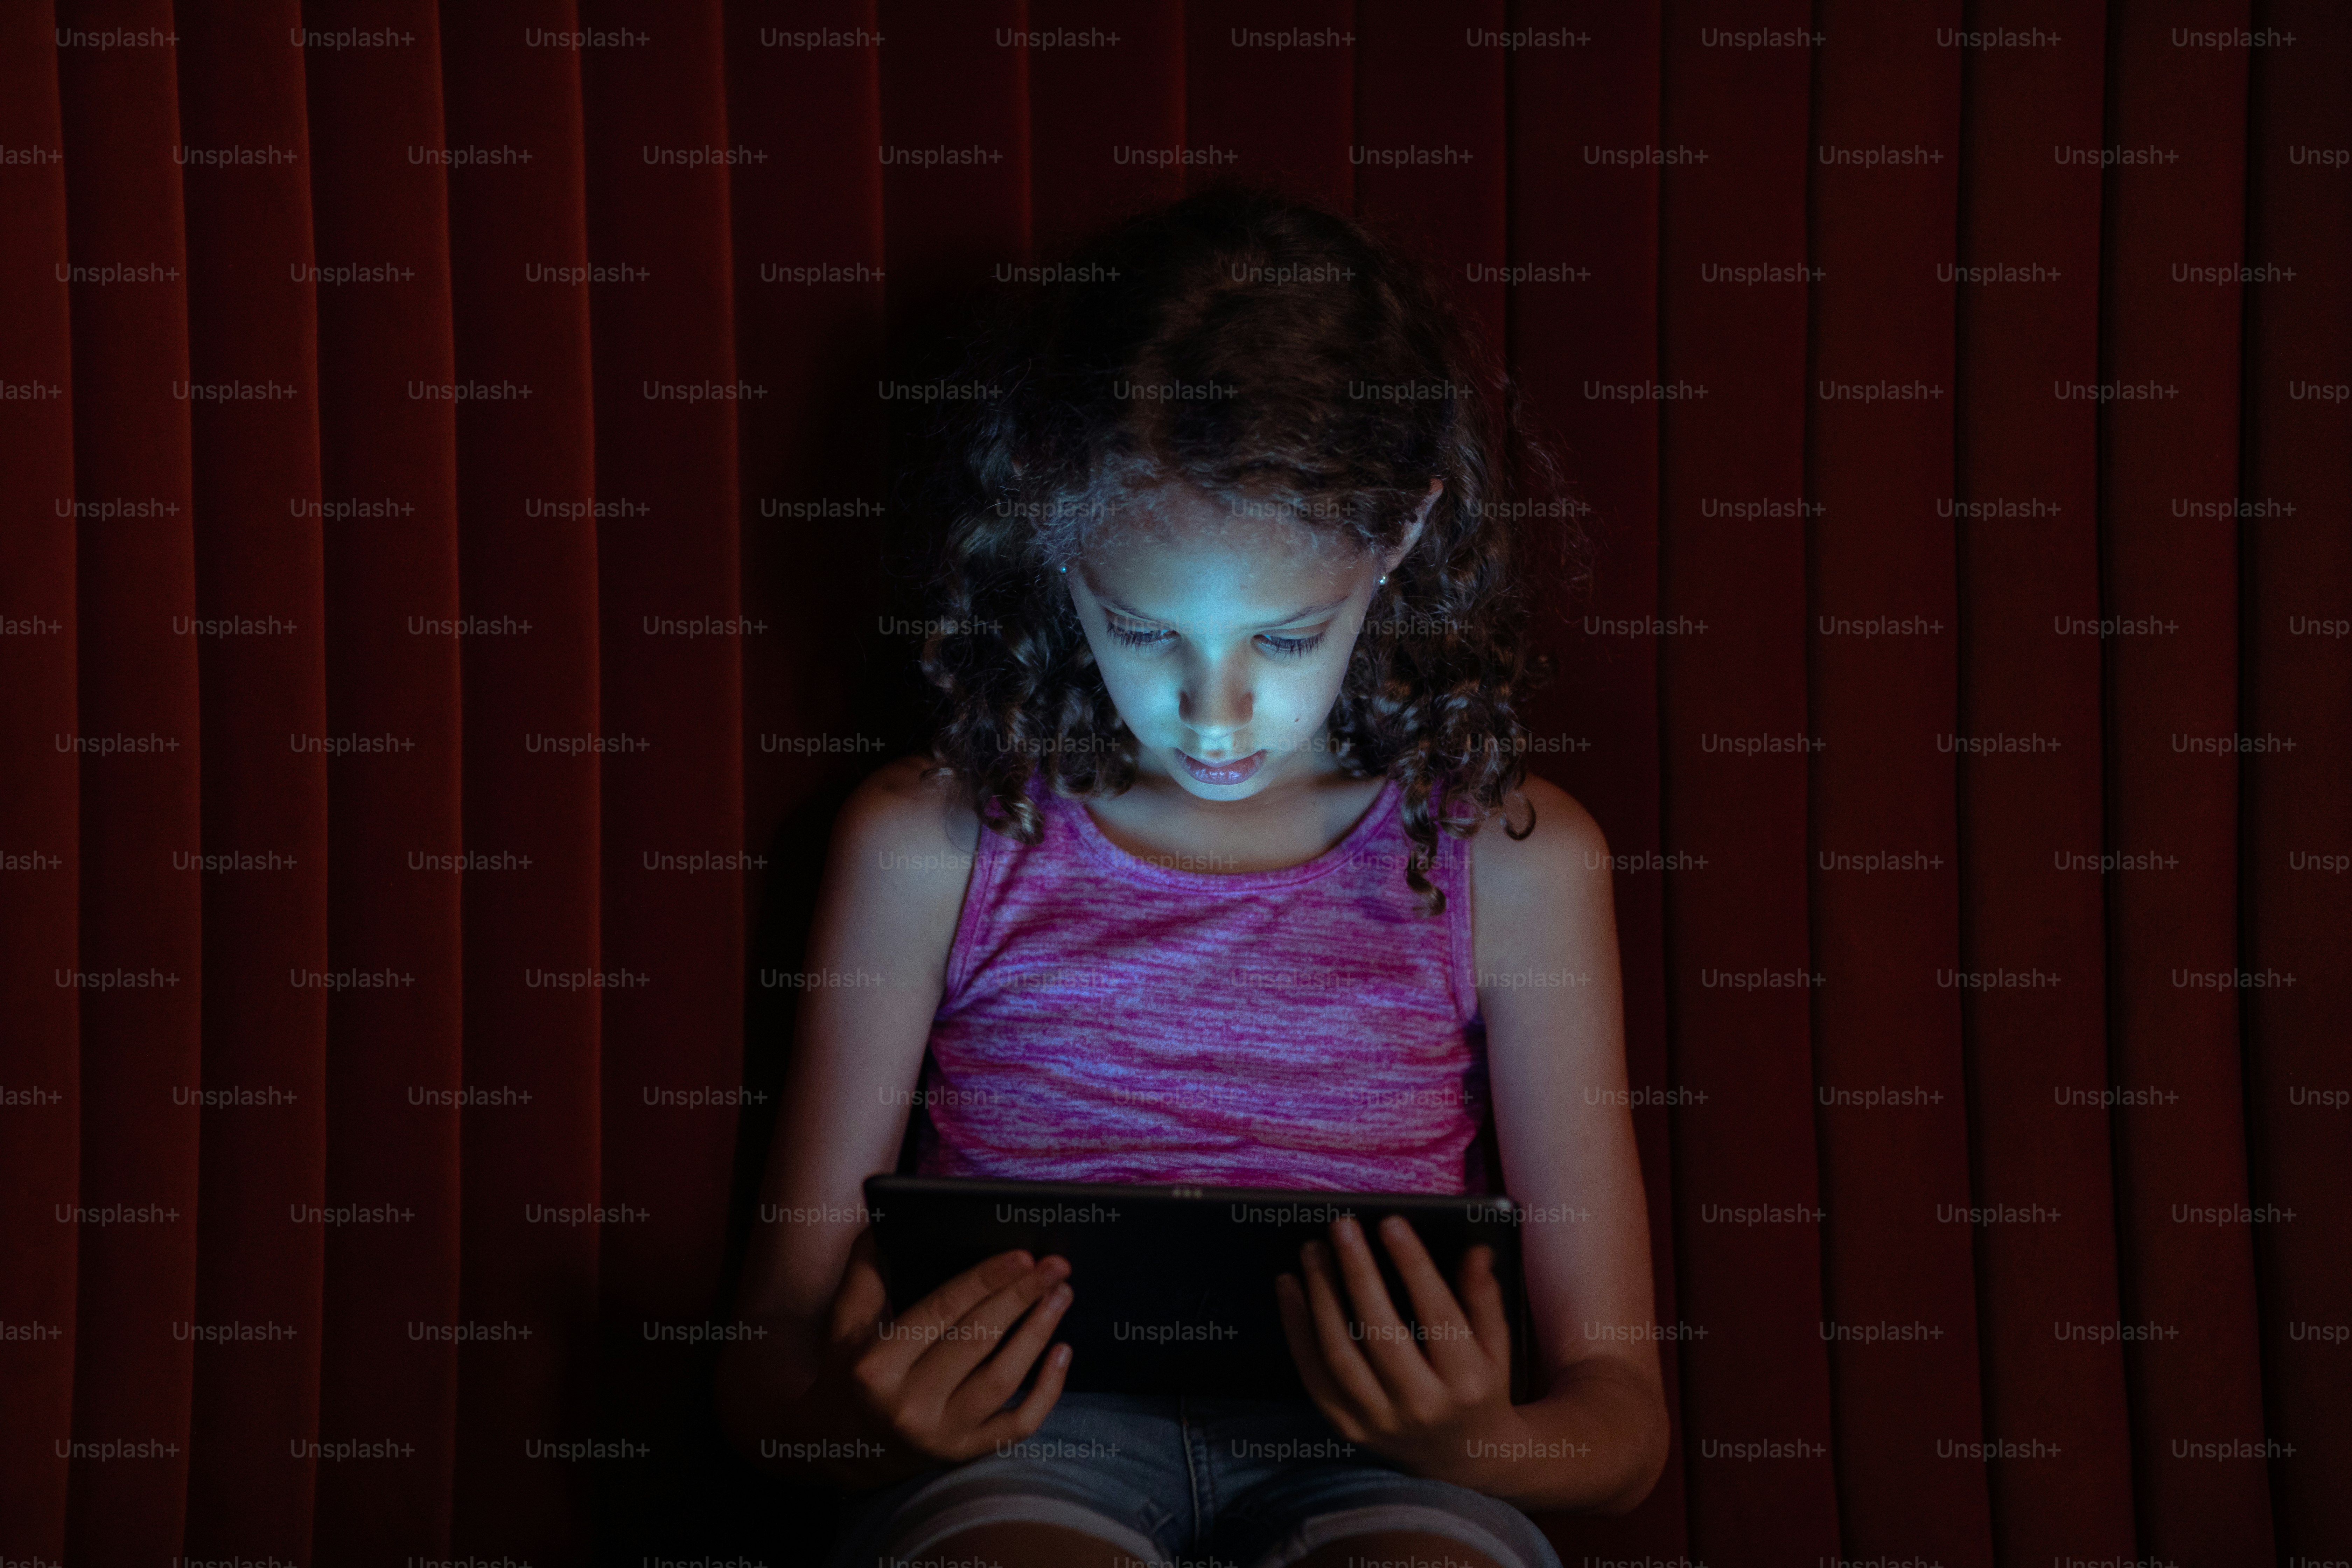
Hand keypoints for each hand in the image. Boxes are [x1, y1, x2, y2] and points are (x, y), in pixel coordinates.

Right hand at [825, 1229, 1074, 1469]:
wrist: (842, 1445)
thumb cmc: (849, 1371)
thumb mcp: (844, 1323)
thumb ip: (864, 1273)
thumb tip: (885, 1222)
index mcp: (877, 1367)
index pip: (942, 1311)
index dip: (985, 1280)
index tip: (1022, 1255)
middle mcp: (908, 1406)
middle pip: (978, 1341)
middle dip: (1021, 1298)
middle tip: (1055, 1266)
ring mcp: (940, 1435)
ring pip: (1004, 1380)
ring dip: (1038, 1333)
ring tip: (1061, 1294)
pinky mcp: (965, 1453)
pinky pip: (1019, 1425)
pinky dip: (1048, 1391)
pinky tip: (1063, 1353)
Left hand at [1275, 1214, 1522, 1476]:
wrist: (1462, 1459)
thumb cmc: (1479, 1387)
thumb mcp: (1495, 1346)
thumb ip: (1483, 1297)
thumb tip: (1475, 1249)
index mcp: (1467, 1381)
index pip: (1437, 1313)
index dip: (1413, 1265)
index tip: (1391, 1223)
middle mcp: (1422, 1406)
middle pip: (1380, 1331)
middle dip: (1358, 1273)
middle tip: (1342, 1226)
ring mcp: (1380, 1421)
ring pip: (1339, 1352)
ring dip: (1320, 1295)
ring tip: (1313, 1250)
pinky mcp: (1348, 1427)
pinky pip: (1313, 1374)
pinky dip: (1296, 1328)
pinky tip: (1290, 1287)